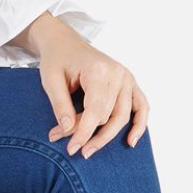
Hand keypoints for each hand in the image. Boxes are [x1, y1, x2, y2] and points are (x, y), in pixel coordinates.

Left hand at [24, 14, 149, 159]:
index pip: (95, 111)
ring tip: (91, 150)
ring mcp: (127, 77)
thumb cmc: (57, 59)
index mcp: (99, 71)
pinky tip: (131, 141)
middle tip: (73, 150)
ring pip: (123, 116)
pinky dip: (140, 124)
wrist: (65, 43)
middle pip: (108, 115)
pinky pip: (141, 106)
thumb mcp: (50, 80)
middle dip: (90, 134)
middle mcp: (118, 74)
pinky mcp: (130, 82)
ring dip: (108, 136)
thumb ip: (60, 105)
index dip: (84, 133)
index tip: (72, 149)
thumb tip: (69, 131)